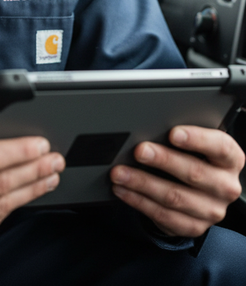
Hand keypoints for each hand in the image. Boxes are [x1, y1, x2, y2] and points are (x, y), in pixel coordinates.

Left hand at [110, 125, 244, 236]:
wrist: (200, 190)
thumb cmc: (194, 155)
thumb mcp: (196, 142)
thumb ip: (182, 135)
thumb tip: (152, 126)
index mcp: (231, 159)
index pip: (220, 147)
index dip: (197, 139)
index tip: (172, 133)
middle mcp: (226, 186)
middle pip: (194, 173)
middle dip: (163, 160)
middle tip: (139, 151)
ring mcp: (211, 210)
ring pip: (174, 197)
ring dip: (142, 183)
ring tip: (120, 172)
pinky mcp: (194, 226)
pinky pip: (163, 215)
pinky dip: (138, 201)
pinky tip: (123, 190)